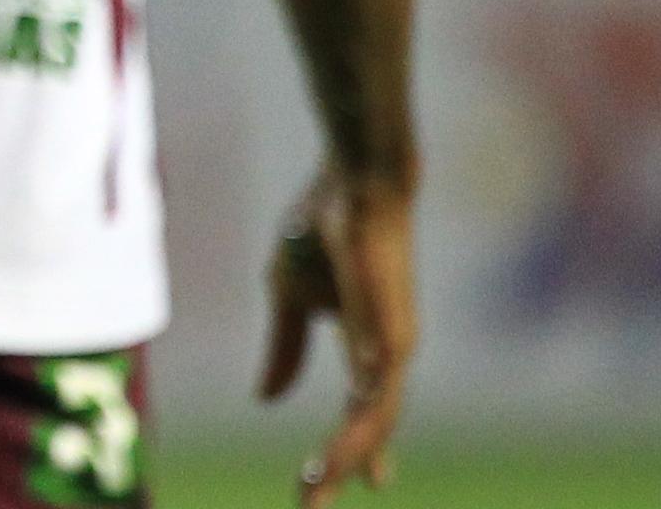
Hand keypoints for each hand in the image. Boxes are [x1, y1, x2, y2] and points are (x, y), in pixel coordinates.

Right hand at [260, 164, 414, 494]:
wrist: (352, 184)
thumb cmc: (323, 230)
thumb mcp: (288, 295)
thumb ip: (284, 348)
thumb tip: (266, 401)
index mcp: (365, 344)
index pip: (366, 411)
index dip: (359, 451)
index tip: (365, 488)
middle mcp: (387, 353)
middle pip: (367, 427)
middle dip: (339, 467)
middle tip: (309, 504)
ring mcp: (393, 345)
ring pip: (374, 419)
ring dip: (345, 455)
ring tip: (316, 485)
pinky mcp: (392, 332)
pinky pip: (378, 391)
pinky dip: (364, 422)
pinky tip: (355, 442)